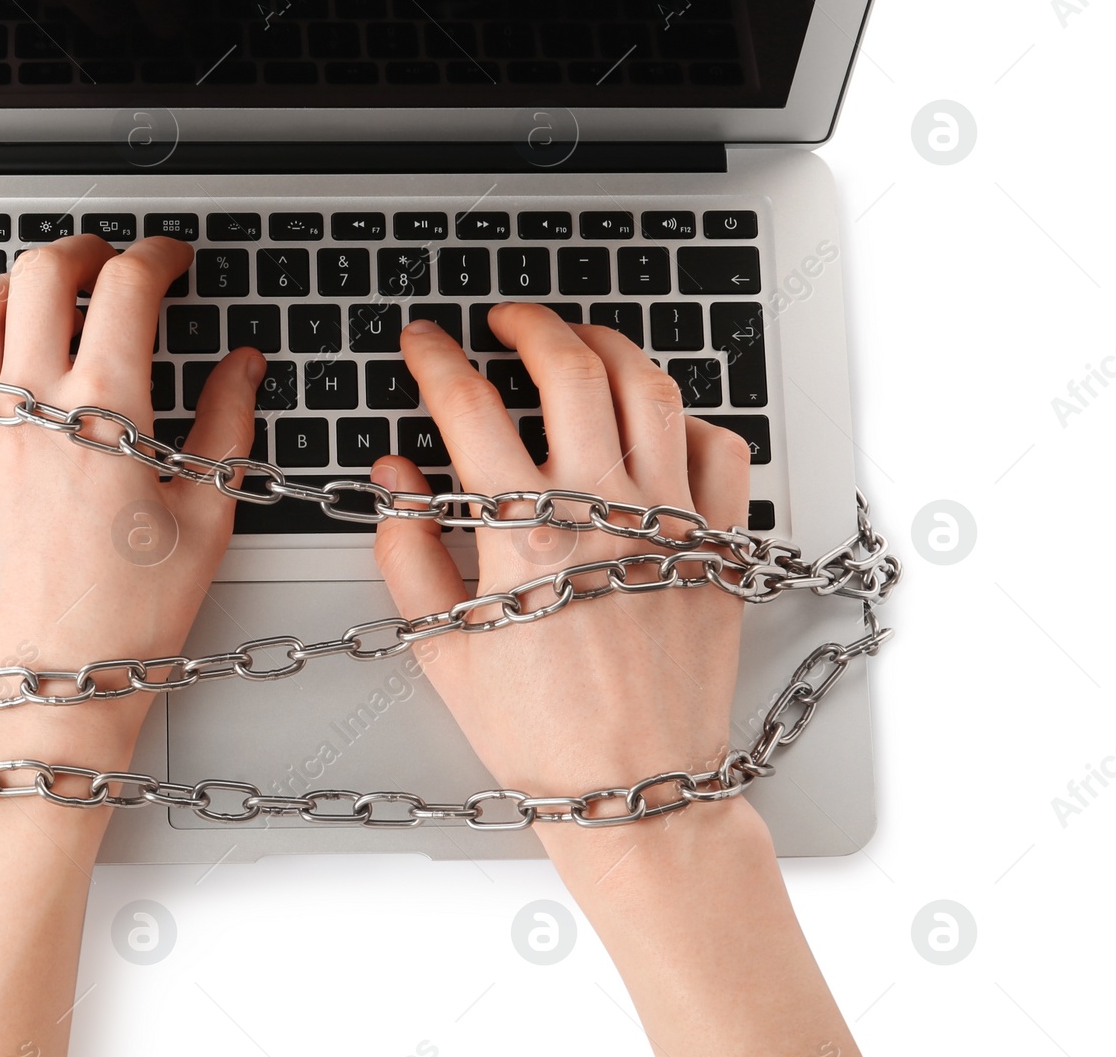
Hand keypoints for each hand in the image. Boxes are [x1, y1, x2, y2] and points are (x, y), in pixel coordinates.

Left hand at [0, 233, 262, 769]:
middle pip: (40, 273)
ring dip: (10, 282)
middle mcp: (27, 407)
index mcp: (106, 411)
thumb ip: (229, 425)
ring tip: (39, 296)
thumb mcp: (206, 519)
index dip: (157, 255)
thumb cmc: (126, 621)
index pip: (127, 287)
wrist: (42, 689)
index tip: (170, 260)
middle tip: (107, 260)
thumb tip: (244, 365)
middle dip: (82, 248)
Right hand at [372, 307, 858, 1056]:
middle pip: (572, 368)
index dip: (437, 358)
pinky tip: (656, 421)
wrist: (638, 794)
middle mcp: (603, 513)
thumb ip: (407, 551)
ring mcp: (671, 522)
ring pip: (651, 389)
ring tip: (579, 342)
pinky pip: (721, 449)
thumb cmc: (539, 735)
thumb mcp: (442, 648)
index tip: (423, 341)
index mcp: (525, 536)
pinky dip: (687, 416)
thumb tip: (394, 474)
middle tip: (505, 320)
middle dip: (530, 323)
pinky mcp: (719, 546)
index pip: (469, 407)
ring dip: (609, 347)